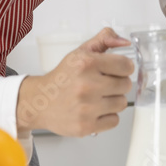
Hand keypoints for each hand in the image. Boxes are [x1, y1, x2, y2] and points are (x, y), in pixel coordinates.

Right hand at [16, 27, 134, 136]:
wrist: (40, 102)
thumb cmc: (63, 77)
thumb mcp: (81, 52)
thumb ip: (105, 39)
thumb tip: (125, 42)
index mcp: (86, 63)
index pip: (126, 66)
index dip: (124, 68)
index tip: (117, 70)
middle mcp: (86, 85)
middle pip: (126, 85)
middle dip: (118, 84)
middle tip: (103, 84)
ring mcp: (86, 108)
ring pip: (122, 103)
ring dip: (113, 101)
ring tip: (98, 97)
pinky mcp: (85, 126)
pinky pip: (115, 121)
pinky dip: (107, 117)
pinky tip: (95, 110)